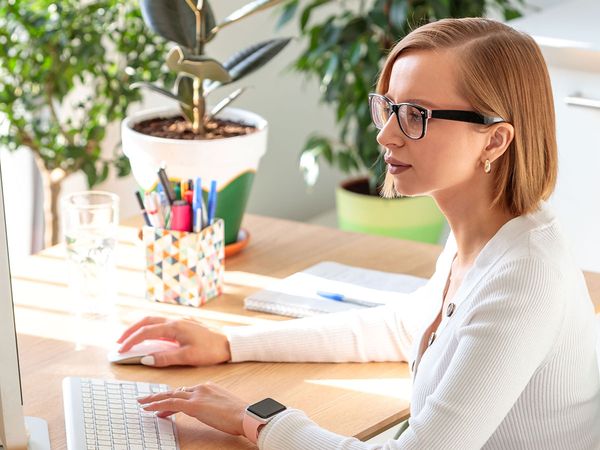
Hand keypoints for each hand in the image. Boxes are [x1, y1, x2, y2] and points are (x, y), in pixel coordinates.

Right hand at [116, 316, 230, 366]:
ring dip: (141, 327)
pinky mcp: (186, 323)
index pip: (146, 332)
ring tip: (131, 337)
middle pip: (147, 320)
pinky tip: (151, 336)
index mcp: (174, 327)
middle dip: (131, 330)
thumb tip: (146, 359)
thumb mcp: (188, 357)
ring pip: (155, 319)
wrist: (230, 342)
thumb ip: (165, 358)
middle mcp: (176, 320)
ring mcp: (181, 320)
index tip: (121, 351)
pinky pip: (163, 322)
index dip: (131, 341)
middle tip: (119, 341)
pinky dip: (152, 327)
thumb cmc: (211, 349)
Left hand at [138, 382, 246, 436]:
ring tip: (143, 403)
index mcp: (209, 387)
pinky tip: (149, 409)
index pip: (186, 392)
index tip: (163, 404)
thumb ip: (211, 406)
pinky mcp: (194, 405)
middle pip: (176, 391)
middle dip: (160, 396)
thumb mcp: (223, 407)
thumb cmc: (239, 415)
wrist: (245, 415)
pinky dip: (157, 405)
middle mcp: (202, 387)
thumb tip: (204, 411)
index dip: (172, 397)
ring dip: (154, 400)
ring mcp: (197, 395)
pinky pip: (171, 403)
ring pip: (170, 395)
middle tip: (146, 399)